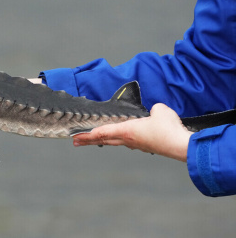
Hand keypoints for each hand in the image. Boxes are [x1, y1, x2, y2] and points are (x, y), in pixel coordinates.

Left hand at [73, 103, 192, 161]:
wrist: (180, 145)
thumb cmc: (167, 129)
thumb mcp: (158, 110)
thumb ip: (152, 109)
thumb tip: (154, 113)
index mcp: (127, 131)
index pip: (103, 132)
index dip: (88, 134)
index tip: (77, 137)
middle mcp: (128, 140)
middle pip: (103, 140)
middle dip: (88, 140)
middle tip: (76, 142)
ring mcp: (136, 145)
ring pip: (114, 142)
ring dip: (102, 141)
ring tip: (93, 140)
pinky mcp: (144, 146)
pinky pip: (126, 142)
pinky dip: (117, 140)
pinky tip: (120, 139)